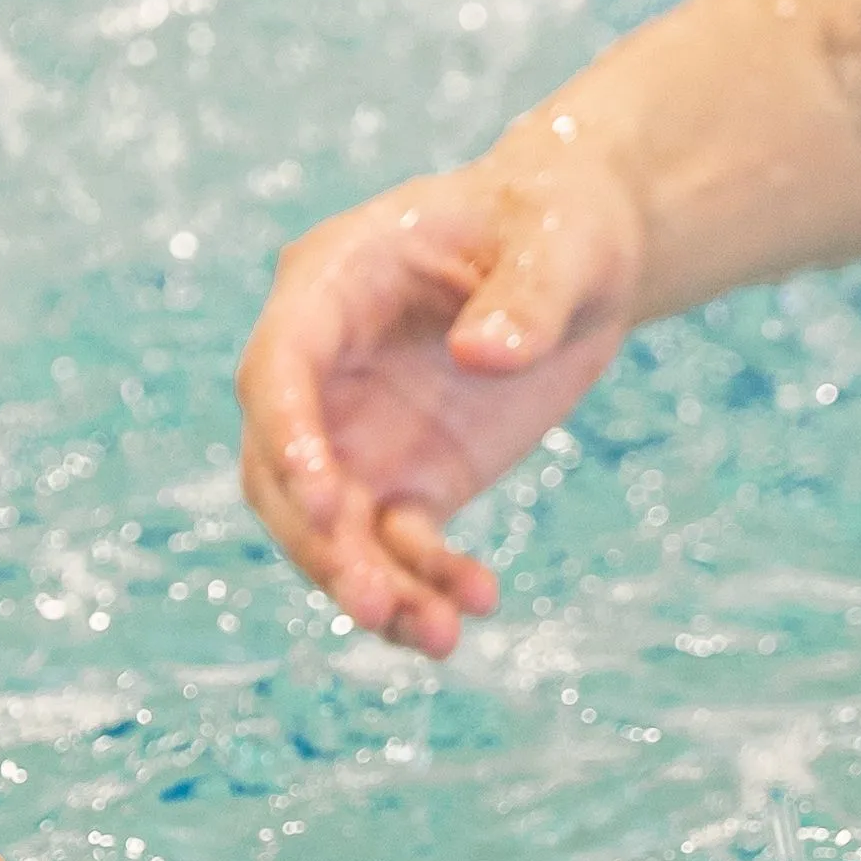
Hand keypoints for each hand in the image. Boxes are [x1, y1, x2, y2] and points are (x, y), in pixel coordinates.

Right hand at [235, 147, 644, 655]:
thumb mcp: (560, 243)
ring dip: (372, 586)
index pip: (277, 368)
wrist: (583, 261)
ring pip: (333, 529)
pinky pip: (399, 547)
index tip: (328, 502)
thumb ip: (525, 296)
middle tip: (375, 601)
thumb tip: (483, 356)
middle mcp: (326, 368)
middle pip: (280, 471)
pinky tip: (477, 604)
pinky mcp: (411, 480)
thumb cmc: (558, 222)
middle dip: (321, 544)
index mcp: (331, 283)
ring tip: (437, 638)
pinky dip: (429, 583)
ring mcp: (360, 433)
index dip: (287, 436)